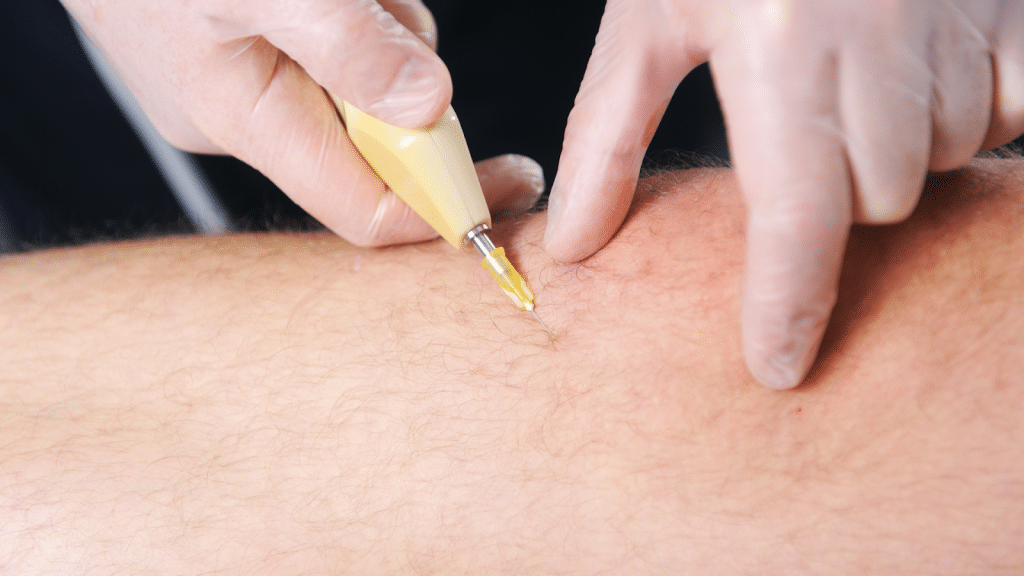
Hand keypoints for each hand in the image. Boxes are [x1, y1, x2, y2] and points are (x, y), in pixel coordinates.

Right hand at [62, 0, 541, 244]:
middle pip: (377, 140)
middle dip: (408, 80)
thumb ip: (350, 47)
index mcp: (249, 120)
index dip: (447, 204)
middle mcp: (248, 117)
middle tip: (384, 7)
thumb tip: (429, 107)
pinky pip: (336, 44)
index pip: (368, 209)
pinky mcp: (249, 41)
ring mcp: (244, 77)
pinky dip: (356, 10)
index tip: (514, 181)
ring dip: (382, 29)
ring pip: (363, 83)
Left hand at [544, 0, 1023, 388]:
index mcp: (782, 51)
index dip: (787, 306)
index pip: (796, 220)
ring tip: (855, 75)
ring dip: (897, 146)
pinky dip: (970, 104)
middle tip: (804, 126)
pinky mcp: (1015, 8)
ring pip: (943, 160)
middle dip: (836, 194)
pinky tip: (922, 58)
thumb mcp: (647, 25)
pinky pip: (1012, 107)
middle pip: (875, 201)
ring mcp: (962, 20)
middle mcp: (882, 41)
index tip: (777, 369)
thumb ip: (609, 136)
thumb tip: (576, 244)